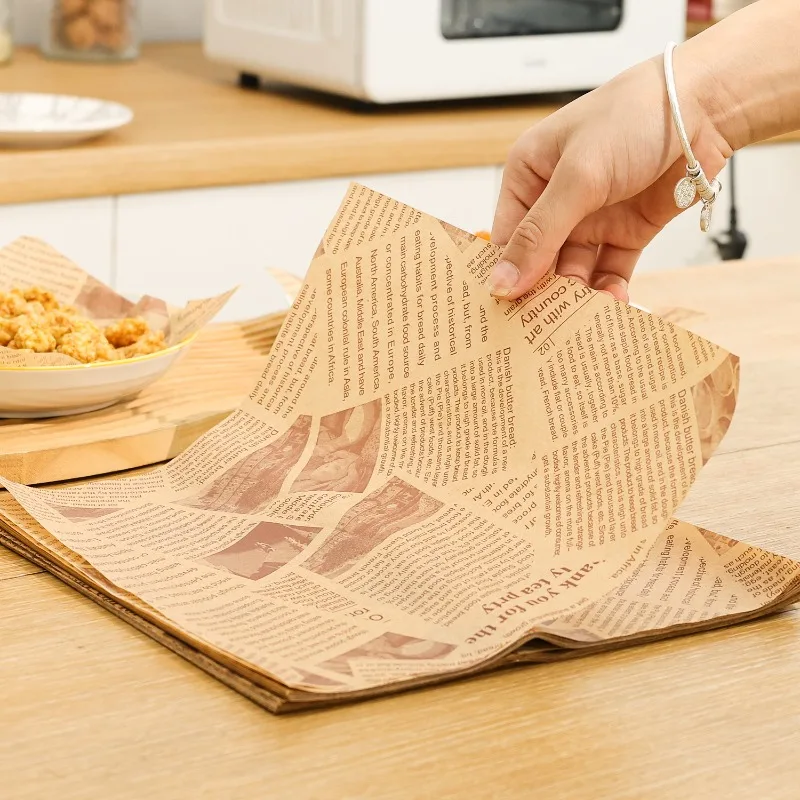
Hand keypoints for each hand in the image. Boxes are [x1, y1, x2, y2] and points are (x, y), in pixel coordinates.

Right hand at [489, 48, 732, 302]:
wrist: (704, 106)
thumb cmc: (632, 117)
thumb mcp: (577, 177)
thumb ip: (539, 235)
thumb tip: (500, 283)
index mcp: (528, 177)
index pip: (507, 238)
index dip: (506, 275)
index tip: (505, 313)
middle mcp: (555, 201)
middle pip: (538, 261)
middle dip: (541, 292)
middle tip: (539, 330)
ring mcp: (590, 218)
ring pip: (573, 271)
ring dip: (576, 297)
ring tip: (578, 323)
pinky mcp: (625, 232)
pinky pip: (609, 271)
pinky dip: (609, 291)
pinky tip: (611, 305)